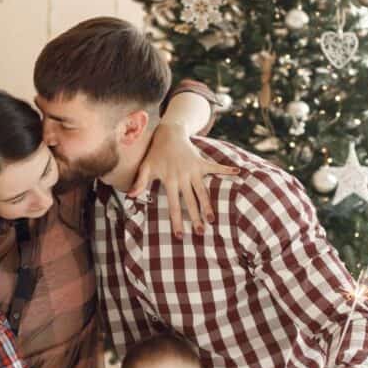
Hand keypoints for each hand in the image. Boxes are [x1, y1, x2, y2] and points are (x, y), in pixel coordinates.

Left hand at [130, 121, 236, 237]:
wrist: (168, 133)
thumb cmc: (156, 153)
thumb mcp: (145, 167)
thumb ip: (139, 182)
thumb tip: (130, 196)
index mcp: (170, 180)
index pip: (173, 205)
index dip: (176, 220)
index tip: (180, 235)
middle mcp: (183, 176)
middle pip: (190, 201)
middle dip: (195, 218)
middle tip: (201, 233)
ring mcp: (194, 169)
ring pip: (203, 191)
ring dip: (208, 205)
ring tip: (212, 219)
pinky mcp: (201, 162)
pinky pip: (215, 167)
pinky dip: (226, 170)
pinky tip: (238, 172)